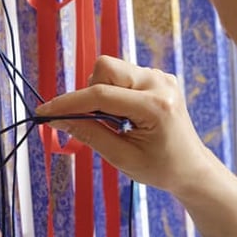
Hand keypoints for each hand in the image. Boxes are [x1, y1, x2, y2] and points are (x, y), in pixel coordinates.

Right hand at [36, 56, 213, 196]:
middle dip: (88, 92)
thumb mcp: (121, 157)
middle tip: (90, 120)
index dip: (68, 103)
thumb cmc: (160, 168)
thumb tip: (57, 119)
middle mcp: (159, 83)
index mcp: (155, 106)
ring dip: (101, 94)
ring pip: (111, 69)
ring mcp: (160, 77)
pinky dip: (112, 93)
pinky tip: (122, 116)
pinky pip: (121, 75)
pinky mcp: (157, 77)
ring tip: (113, 122)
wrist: (191, 168)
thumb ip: (89, 133)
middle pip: (105, 68)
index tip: (45, 112)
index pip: (100, 95)